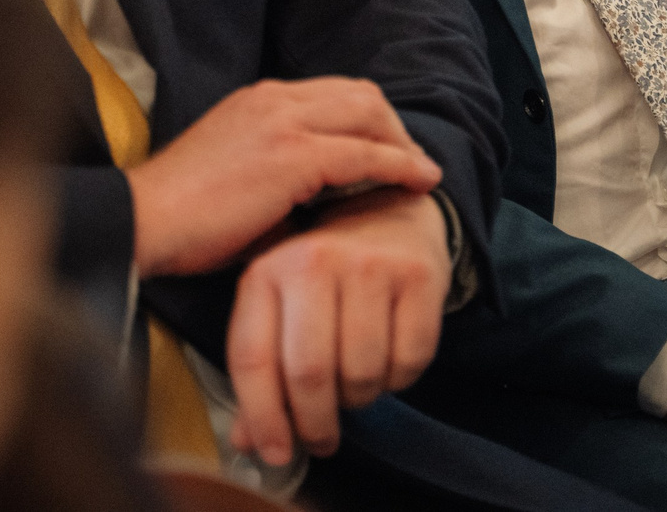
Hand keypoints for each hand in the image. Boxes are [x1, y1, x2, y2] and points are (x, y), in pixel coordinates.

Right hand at [126, 78, 440, 277]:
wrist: (141, 221)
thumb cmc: (179, 216)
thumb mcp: (234, 174)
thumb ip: (275, 172)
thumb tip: (314, 201)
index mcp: (258, 100)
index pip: (332, 93)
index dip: (368, 120)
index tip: (386, 150)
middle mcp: (274, 99)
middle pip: (360, 94)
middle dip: (393, 126)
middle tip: (411, 162)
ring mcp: (284, 123)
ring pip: (369, 114)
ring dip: (402, 142)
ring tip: (421, 173)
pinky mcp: (294, 157)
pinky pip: (365, 154)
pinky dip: (400, 166)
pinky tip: (419, 184)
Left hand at [223, 187, 450, 466]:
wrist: (388, 211)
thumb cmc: (324, 272)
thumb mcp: (279, 306)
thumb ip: (262, 371)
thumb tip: (247, 442)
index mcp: (266, 270)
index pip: (253, 360)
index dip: (263, 419)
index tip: (277, 454)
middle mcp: (314, 260)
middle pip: (309, 373)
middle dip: (316, 423)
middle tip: (323, 439)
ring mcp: (370, 264)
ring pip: (362, 373)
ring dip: (359, 399)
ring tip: (355, 387)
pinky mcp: (419, 274)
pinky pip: (409, 360)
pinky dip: (398, 380)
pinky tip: (387, 363)